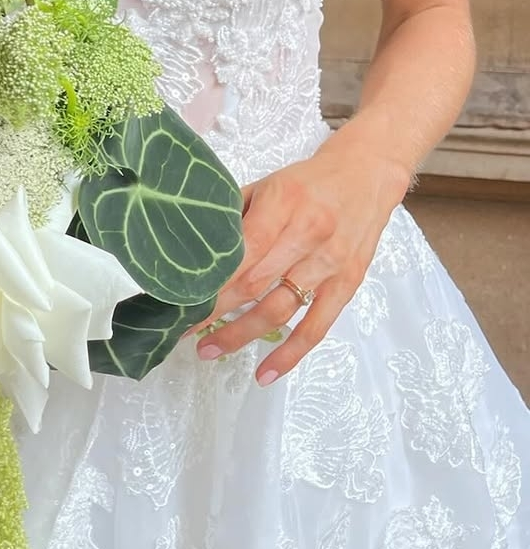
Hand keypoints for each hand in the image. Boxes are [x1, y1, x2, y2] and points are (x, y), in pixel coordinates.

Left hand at [183, 139, 407, 385]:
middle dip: (214, 311)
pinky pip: (316, 327)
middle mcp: (308, 235)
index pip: (241, 251)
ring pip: (280, 309)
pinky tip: (265, 373)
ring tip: (209, 350)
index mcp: (283, 203)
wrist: (367, 174)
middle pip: (254, 283)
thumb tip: (194, 249)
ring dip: (242, 334)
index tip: (179, 300)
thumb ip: (235, 214)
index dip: (210, 280)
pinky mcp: (347, 284)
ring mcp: (330, 263)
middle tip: (182, 330)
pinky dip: (290, 354)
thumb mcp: (267, 184)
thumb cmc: (308, 180)